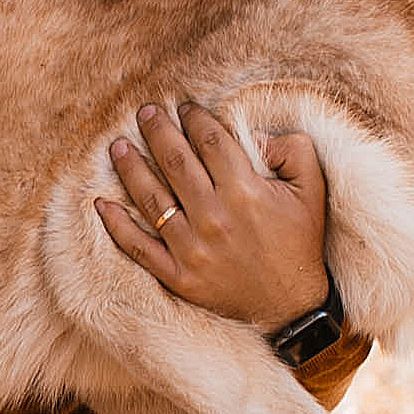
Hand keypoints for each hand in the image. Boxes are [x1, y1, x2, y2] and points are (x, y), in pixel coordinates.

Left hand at [97, 102, 330, 332]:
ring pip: (151, 198)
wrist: (291, 305)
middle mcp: (214, 217)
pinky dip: (117, 225)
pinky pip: (138, 247)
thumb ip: (293, 150)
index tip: (184, 107)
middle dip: (157, 131)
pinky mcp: (178, 276)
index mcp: (245, 192)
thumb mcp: (312, 189)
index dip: (194, 119)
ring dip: (130, 167)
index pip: (210, 142)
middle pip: (175, 162)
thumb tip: (256, 135)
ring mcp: (191, 249)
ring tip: (118, 146)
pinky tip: (102, 204)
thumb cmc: (300, 242)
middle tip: (145, 113)